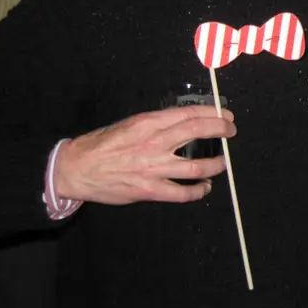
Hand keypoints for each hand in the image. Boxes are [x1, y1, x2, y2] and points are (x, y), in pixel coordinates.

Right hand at [55, 105, 236, 204]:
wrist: (77, 168)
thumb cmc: (103, 144)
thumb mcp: (130, 124)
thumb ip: (156, 123)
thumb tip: (183, 122)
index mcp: (148, 123)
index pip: (188, 114)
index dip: (211, 114)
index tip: (224, 116)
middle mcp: (154, 143)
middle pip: (196, 132)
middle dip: (220, 130)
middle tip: (230, 131)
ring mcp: (154, 168)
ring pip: (196, 166)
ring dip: (215, 164)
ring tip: (222, 163)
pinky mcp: (150, 190)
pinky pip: (182, 193)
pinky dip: (197, 191)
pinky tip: (204, 188)